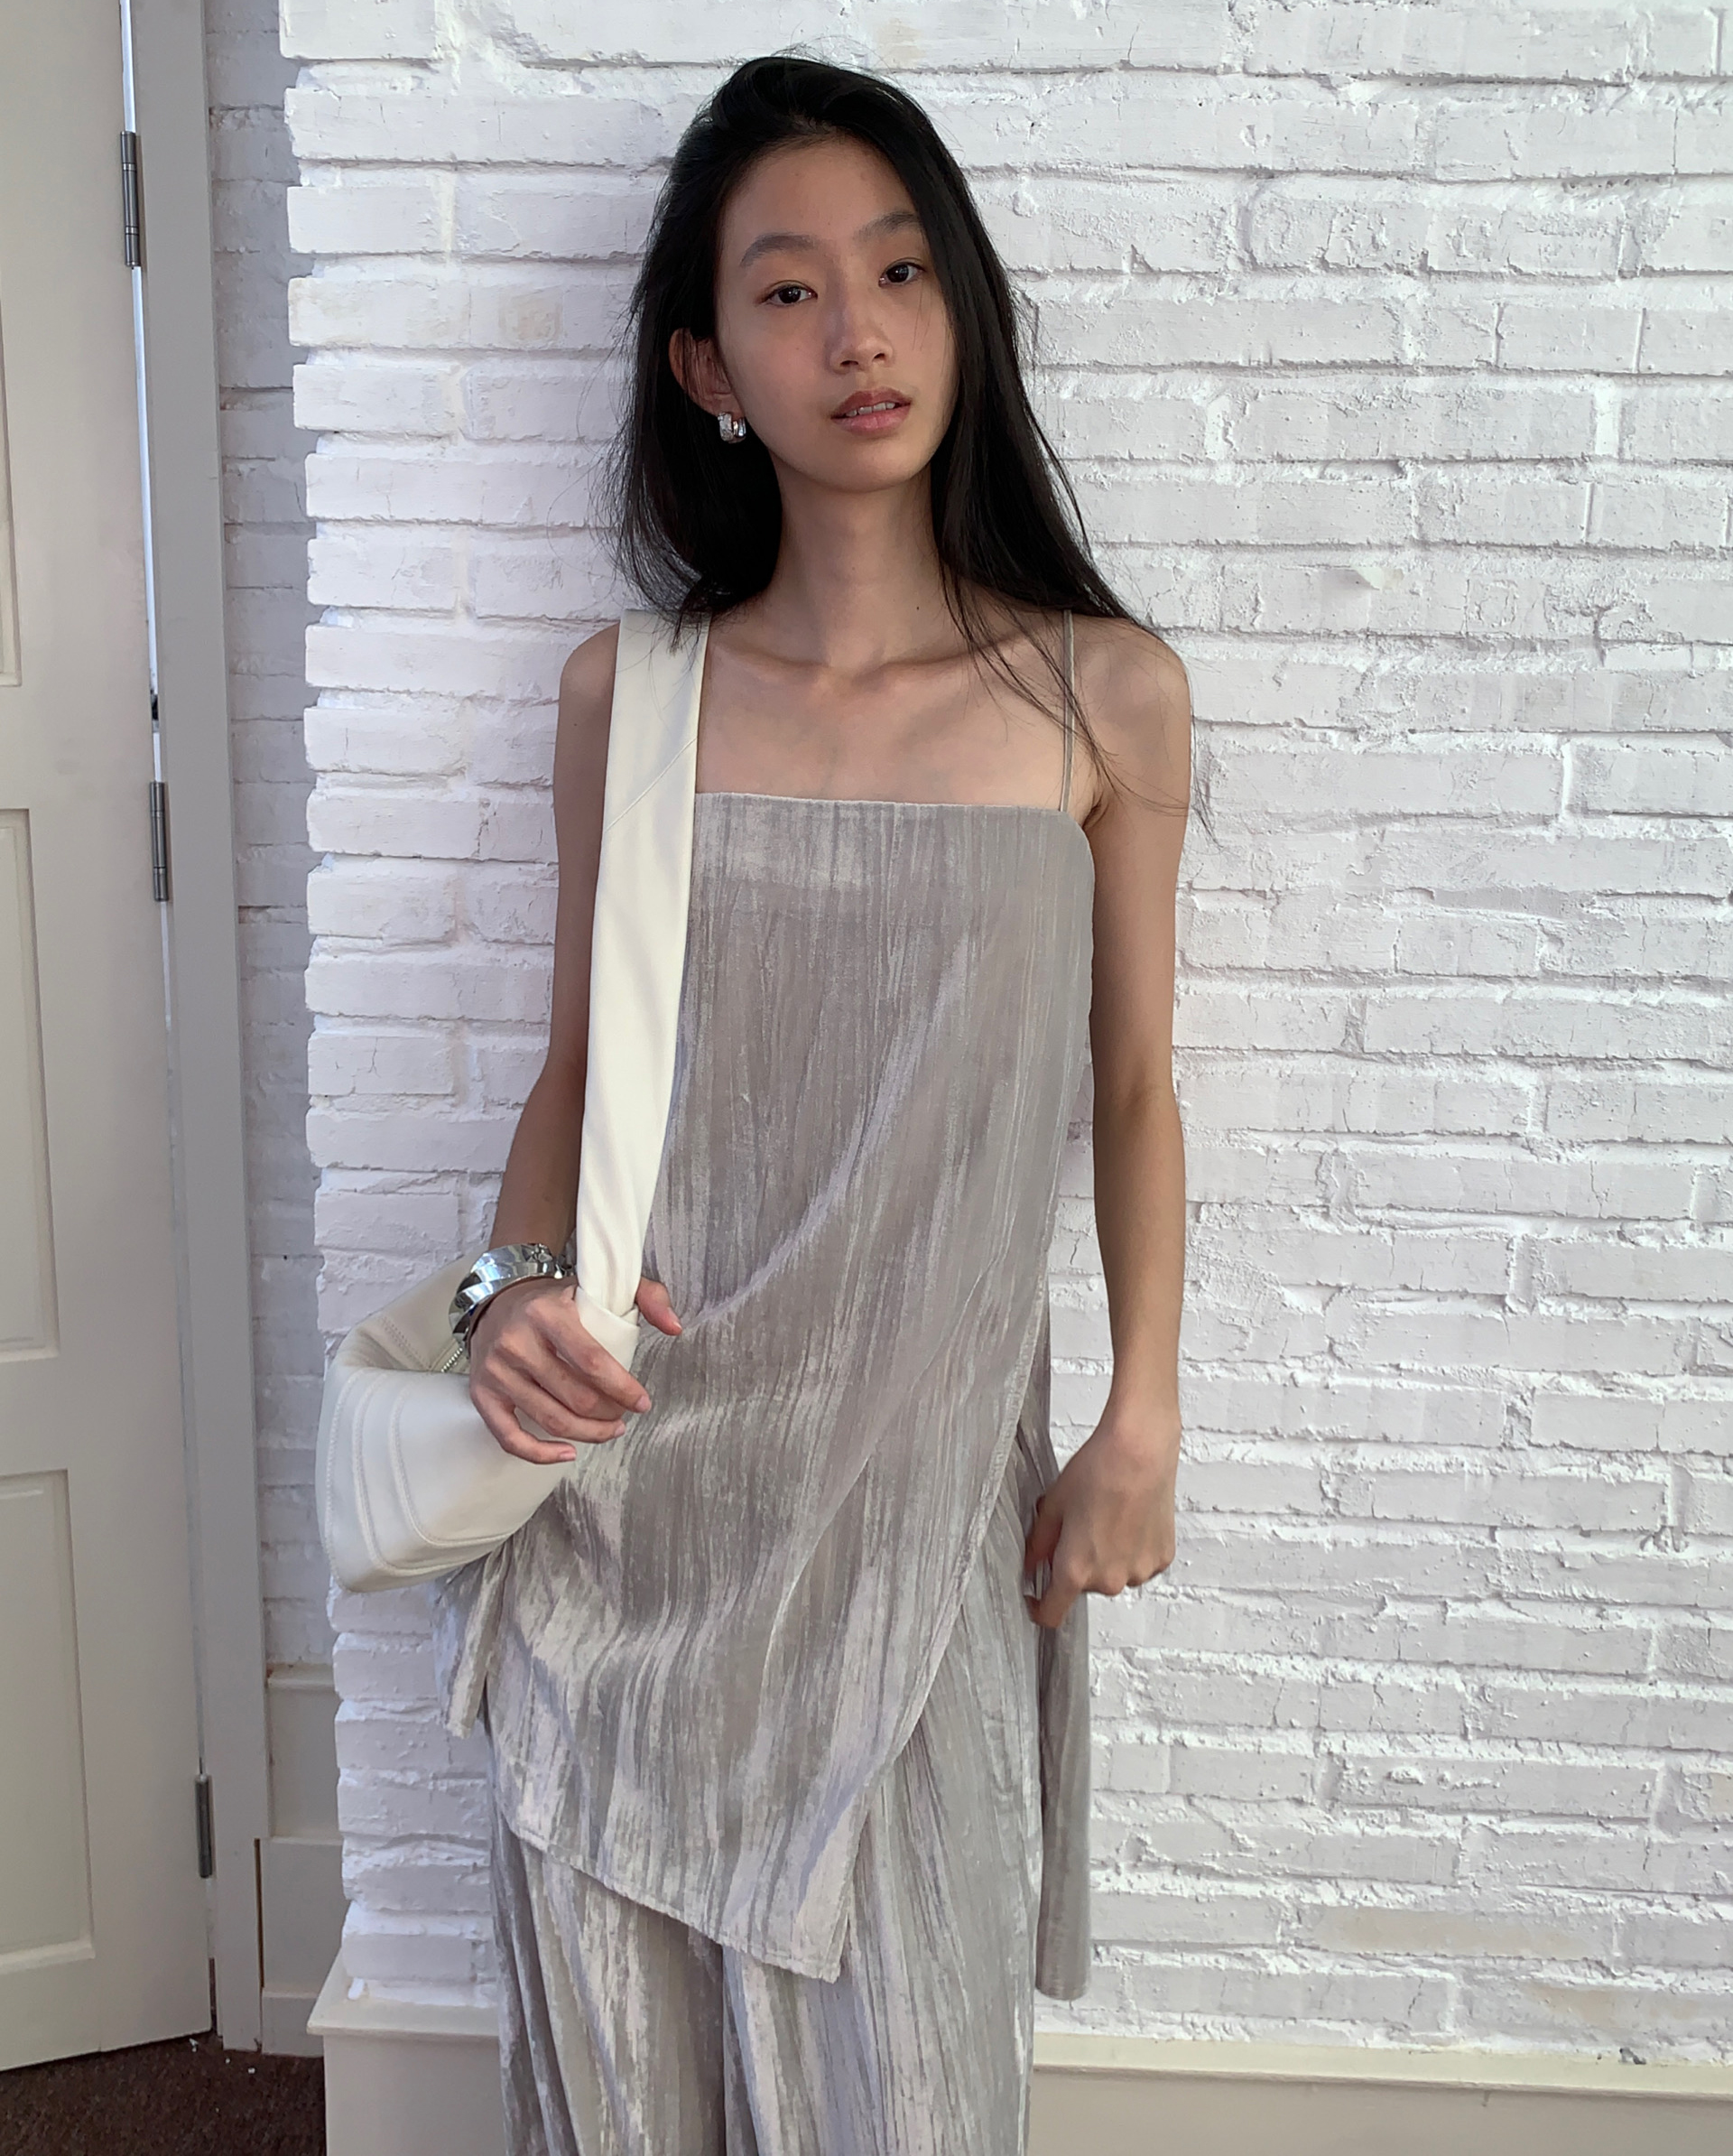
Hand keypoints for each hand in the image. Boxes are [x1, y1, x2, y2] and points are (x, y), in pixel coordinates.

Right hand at [466, 1274, 681, 1464]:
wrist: (497, 1300)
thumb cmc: (557, 1300)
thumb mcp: (602, 1286)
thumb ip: (648, 1297)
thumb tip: (675, 1328)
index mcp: (548, 1313)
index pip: (592, 1361)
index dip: (622, 1388)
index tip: (642, 1402)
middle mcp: (517, 1342)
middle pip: (574, 1397)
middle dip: (608, 1414)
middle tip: (624, 1415)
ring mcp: (496, 1371)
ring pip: (550, 1420)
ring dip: (587, 1434)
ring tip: (609, 1430)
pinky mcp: (482, 1394)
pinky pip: (510, 1437)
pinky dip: (540, 1454)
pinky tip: (568, 1453)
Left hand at [1023, 1405, 1178, 1628]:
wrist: (1139, 1450)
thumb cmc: (1096, 1472)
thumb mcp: (1053, 1506)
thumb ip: (1038, 1544)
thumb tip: (1031, 1565)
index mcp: (1075, 1570)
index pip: (1053, 1613)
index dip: (1040, 1608)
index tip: (1036, 1597)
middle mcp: (1109, 1580)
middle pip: (1085, 1586)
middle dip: (1077, 1565)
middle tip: (1079, 1527)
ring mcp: (1139, 1571)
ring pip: (1114, 1574)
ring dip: (1107, 1558)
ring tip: (1108, 1518)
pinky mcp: (1162, 1558)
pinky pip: (1139, 1563)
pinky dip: (1132, 1549)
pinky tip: (1130, 1518)